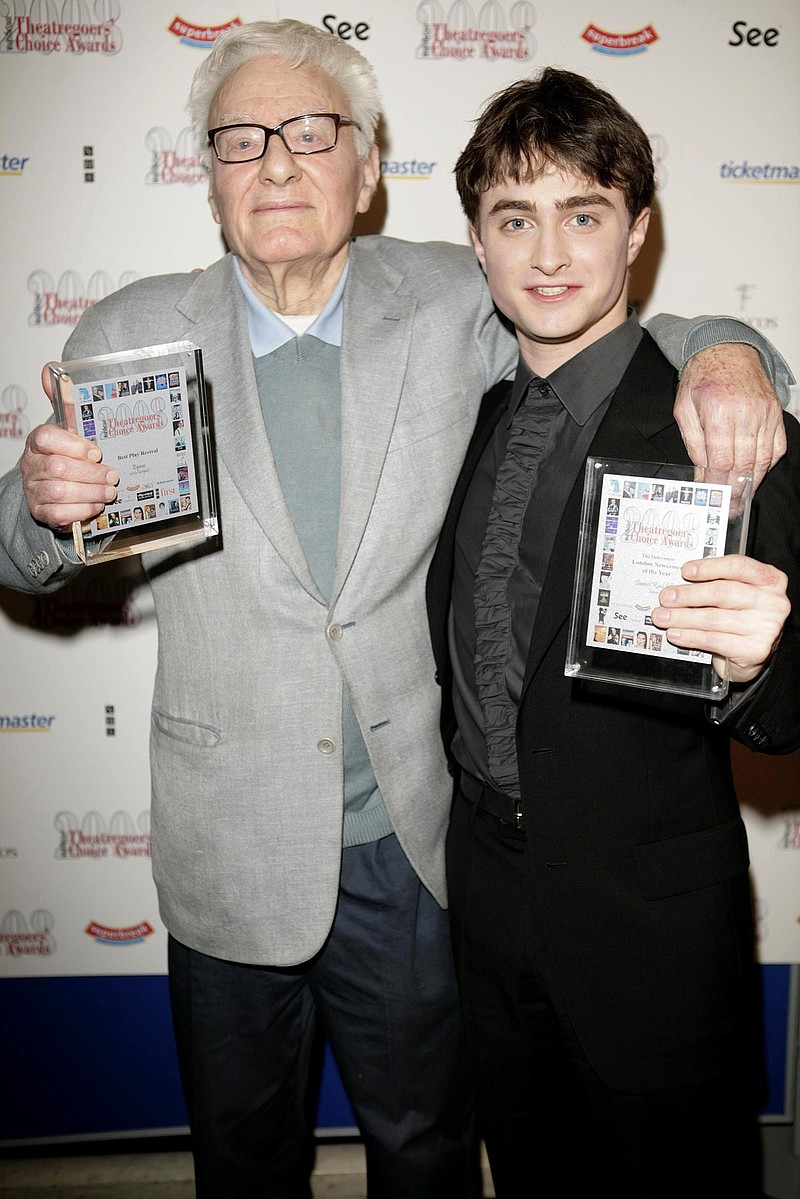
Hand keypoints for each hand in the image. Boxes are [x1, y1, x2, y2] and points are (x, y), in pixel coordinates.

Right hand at [21, 366, 117, 530]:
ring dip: (91, 492)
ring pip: (60, 491)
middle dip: (91, 473)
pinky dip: (82, 510)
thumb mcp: (69, 429)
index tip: (97, 450)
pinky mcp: (41, 511)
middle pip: (58, 468)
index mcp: (38, 441)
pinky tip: (96, 505)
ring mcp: (34, 489)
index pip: (47, 437)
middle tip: (112, 475)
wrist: (54, 489)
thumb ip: (63, 401)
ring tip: (109, 491)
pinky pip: (60, 514)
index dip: (74, 445)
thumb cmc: (67, 456)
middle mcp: (32, 465)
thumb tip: (49, 369)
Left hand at [651, 555, 789, 683]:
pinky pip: (714, 640)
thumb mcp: (736, 593)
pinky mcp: (755, 649)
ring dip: (683, 617)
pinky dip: (690, 636)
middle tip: (666, 597)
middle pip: (723, 593)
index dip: (709, 567)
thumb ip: (717, 583)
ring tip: (663, 617)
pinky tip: (675, 633)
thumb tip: (678, 582)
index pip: (738, 567)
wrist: (754, 651)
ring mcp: (766, 627)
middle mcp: (773, 602)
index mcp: (771, 580)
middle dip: (688, 595)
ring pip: (714, 618)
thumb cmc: (742, 615)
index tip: (685, 571)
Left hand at [673, 344, 785, 490]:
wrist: (725, 349)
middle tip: (730, 506)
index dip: (718, 483)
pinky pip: (777, 446)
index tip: (713, 496)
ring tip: (742, 497)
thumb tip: (701, 474)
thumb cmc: (701, 377)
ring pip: (763, 458)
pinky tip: (756, 475)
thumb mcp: (684, 409)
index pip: (721, 460)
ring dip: (753, 482)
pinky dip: (768, 464)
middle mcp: (746, 413)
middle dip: (736, 489)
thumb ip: (693, 443)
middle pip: (744, 464)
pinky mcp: (775, 412)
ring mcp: (764, 413)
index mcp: (719, 411)